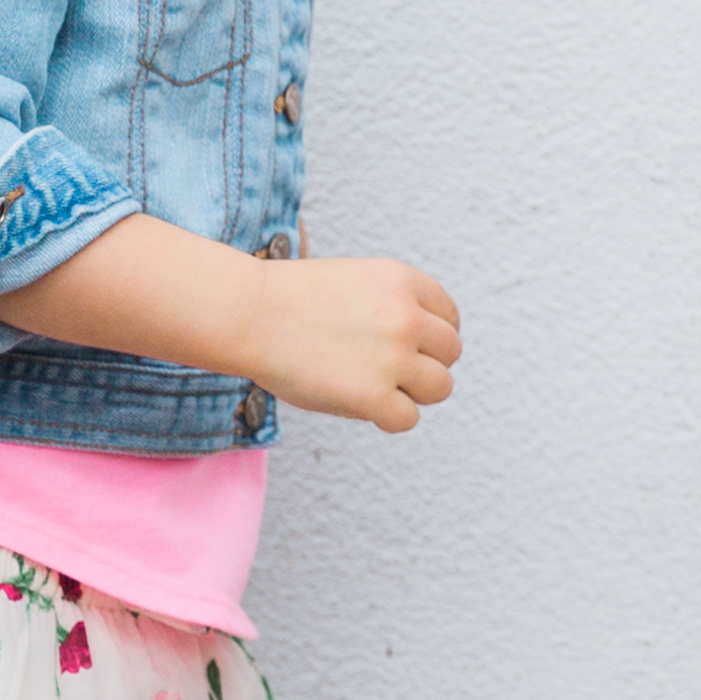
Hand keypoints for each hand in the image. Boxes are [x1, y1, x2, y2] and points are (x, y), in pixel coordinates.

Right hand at [245, 254, 462, 431]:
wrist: (250, 315)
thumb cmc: (289, 301)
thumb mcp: (355, 281)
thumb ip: (392, 305)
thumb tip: (423, 346)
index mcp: (403, 282)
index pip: (449, 316)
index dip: (433, 337)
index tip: (412, 348)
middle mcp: (407, 317)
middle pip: (450, 353)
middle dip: (425, 364)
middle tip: (389, 371)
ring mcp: (393, 357)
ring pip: (440, 387)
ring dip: (413, 393)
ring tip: (378, 389)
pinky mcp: (373, 396)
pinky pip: (407, 418)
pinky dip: (388, 417)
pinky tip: (363, 406)